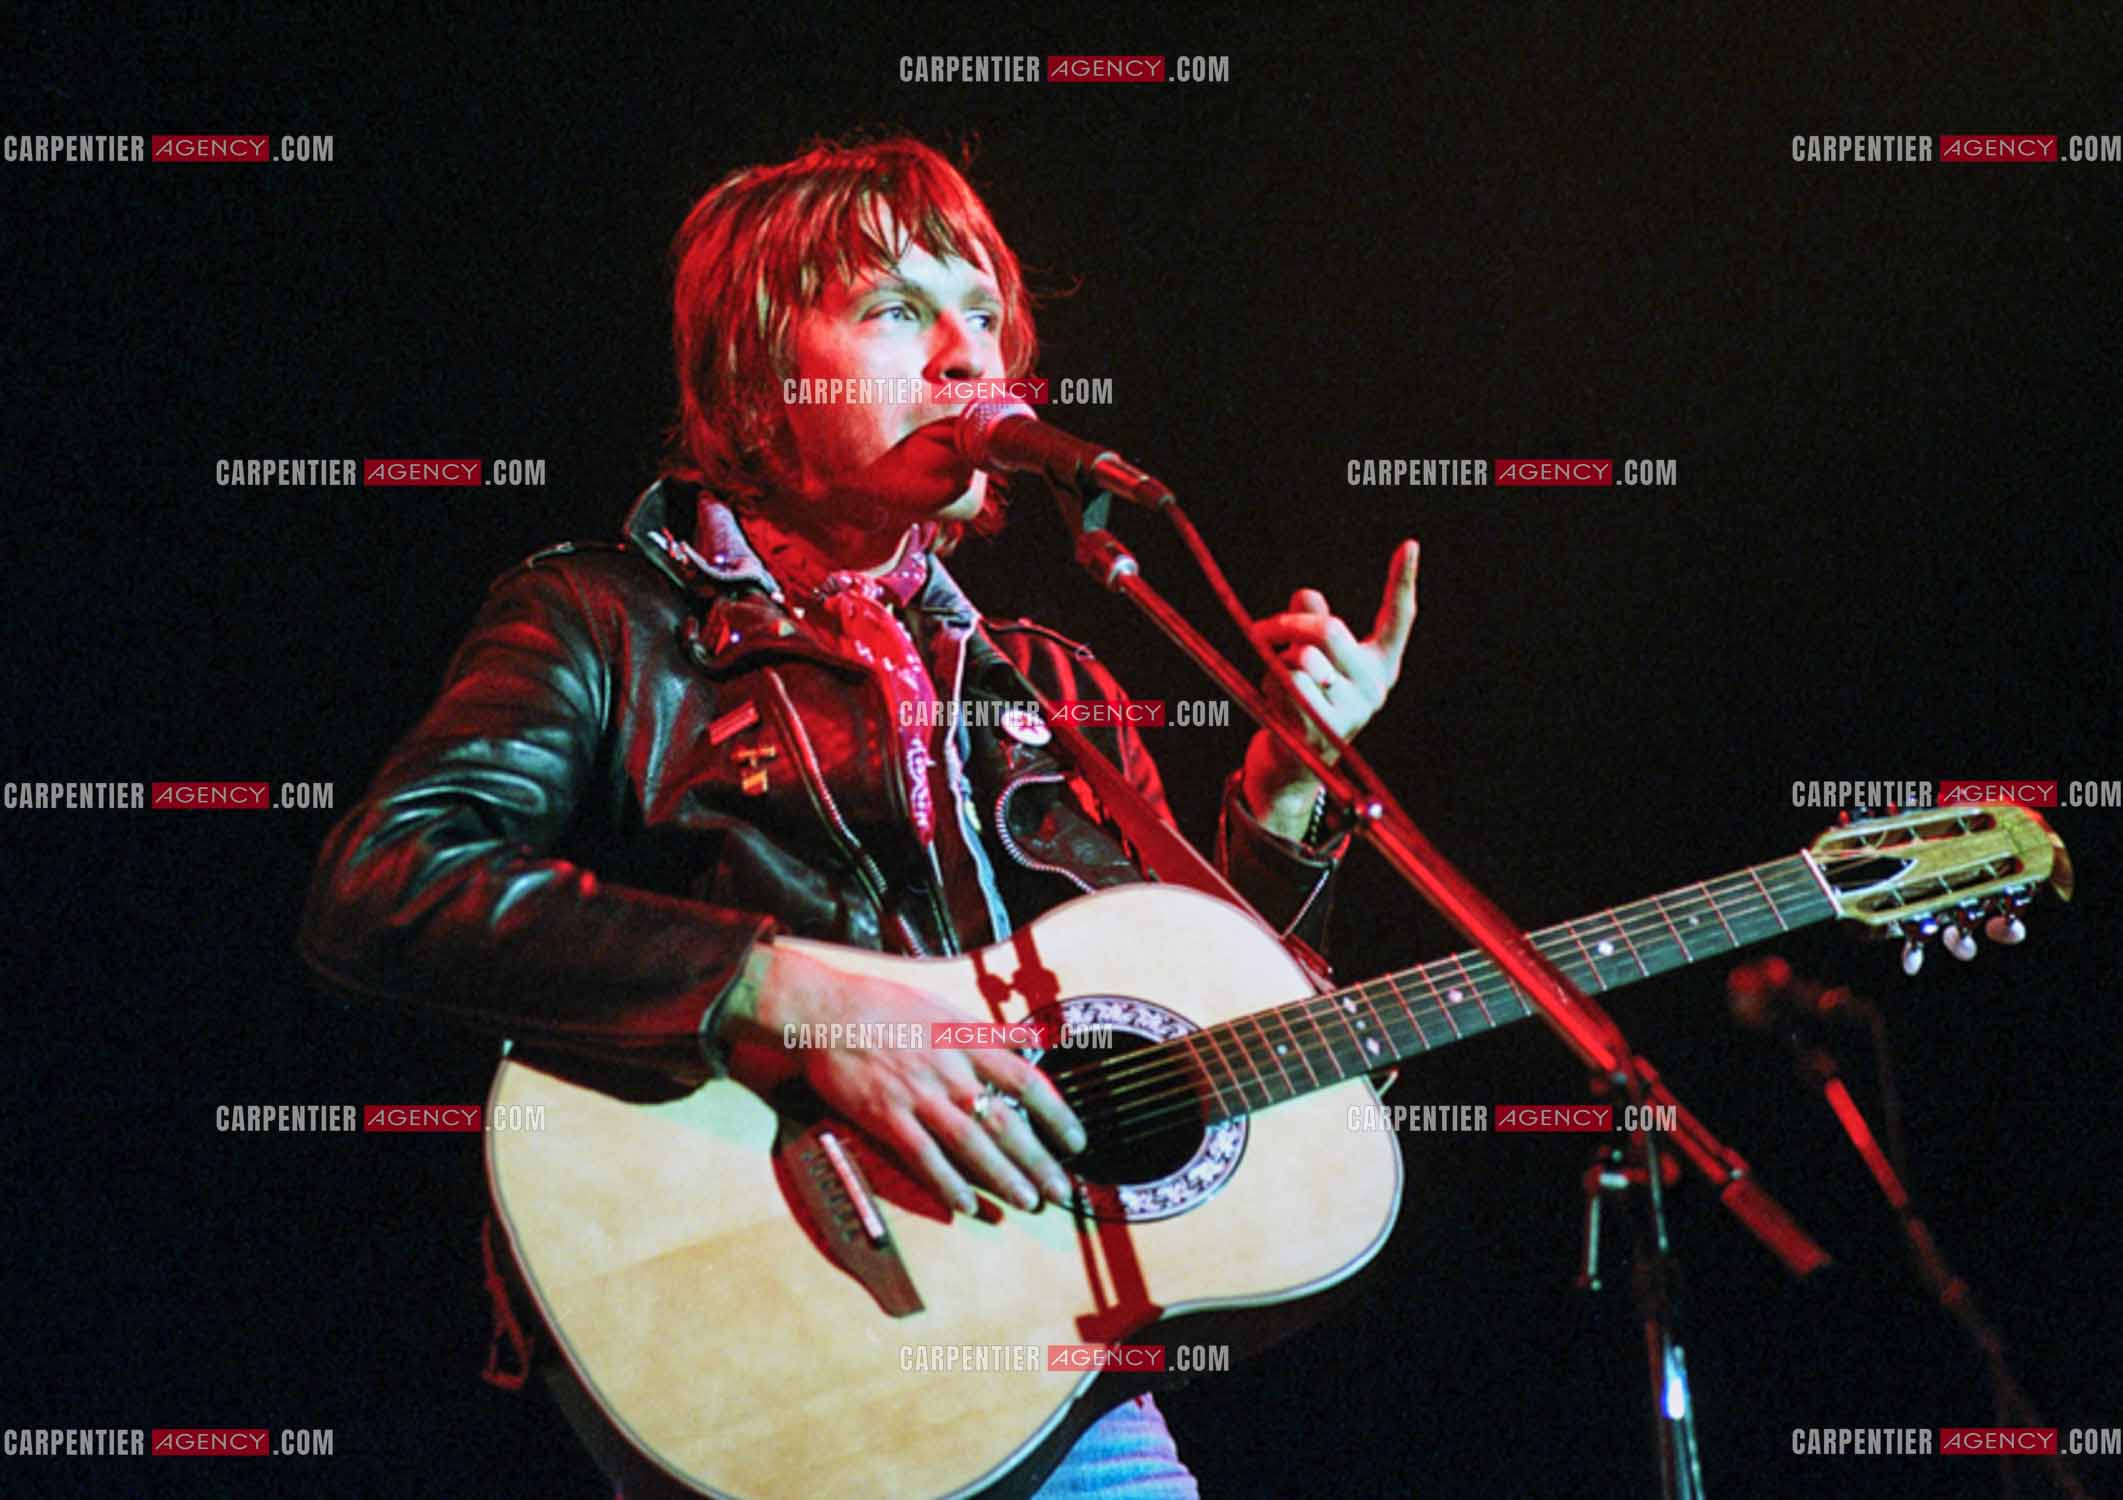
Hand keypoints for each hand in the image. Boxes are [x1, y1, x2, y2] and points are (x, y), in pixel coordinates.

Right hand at [720, 944, 1086, 1216]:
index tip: (1075, 1141)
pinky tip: (969, 1205)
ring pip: (971, 1143)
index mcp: (968, 1040)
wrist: (825, 1010)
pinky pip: (924, 1157)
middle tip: (1061, 1190)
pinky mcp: (886, 1115)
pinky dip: (948, 1183)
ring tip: (1028, 1202)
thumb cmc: (884, 1006)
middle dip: (1039, 1160)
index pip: (1027, 1081)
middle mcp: (950, 1070)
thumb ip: (989, 1031)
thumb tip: (1033, 1040)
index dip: (1057, 1115)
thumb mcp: (945, 1006)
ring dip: (1004, 1177)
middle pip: (1005, 1120)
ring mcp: (918, 1095)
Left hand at [1241, 539, 1419, 834]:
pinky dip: (1273, 686)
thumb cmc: (1301, 700)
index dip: (1402, 580)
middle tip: (1261, 631)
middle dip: (1287, 625)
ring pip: (1303, 658)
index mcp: (1378, 663)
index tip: (1410, 543)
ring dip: (1276, 661)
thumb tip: (1306, 596)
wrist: (1292, 763)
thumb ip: (1311, 621)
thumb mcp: (1307, 655)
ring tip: (1276, 682)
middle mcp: (1374, 685)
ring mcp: (1354, 709)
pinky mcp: (1326, 728)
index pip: (1398, 617)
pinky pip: (1291, 686)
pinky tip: (1277, 704)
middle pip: (1327, 630)